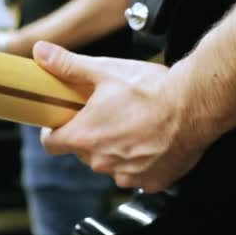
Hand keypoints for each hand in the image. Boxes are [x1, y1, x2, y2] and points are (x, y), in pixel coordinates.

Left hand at [34, 41, 213, 191]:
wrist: (194, 104)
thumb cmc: (151, 90)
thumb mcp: (103, 71)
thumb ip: (67, 65)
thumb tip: (41, 52)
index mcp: (84, 137)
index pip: (51, 144)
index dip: (53, 131)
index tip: (61, 122)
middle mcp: (102, 161)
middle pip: (83, 151)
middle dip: (90, 134)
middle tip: (106, 113)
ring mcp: (126, 175)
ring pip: (110, 162)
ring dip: (116, 147)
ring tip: (134, 123)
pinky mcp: (151, 182)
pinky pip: (137, 174)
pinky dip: (140, 160)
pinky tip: (151, 139)